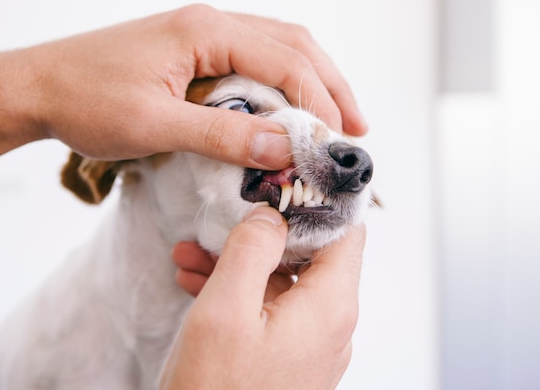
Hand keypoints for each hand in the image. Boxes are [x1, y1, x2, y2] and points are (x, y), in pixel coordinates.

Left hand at [0, 4, 366, 172]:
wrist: (38, 87)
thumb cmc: (86, 100)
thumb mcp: (157, 125)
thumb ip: (224, 134)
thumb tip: (285, 148)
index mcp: (206, 30)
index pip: (286, 61)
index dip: (319, 102)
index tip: (335, 142)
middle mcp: (212, 23)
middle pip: (294, 45)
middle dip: (331, 86)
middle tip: (356, 128)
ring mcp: (204, 35)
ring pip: (278, 49)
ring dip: (312, 83)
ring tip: (337, 119)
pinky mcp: (196, 54)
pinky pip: (253, 62)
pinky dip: (282, 86)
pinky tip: (290, 110)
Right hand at [162, 206, 365, 389]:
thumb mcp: (225, 310)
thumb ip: (251, 249)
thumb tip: (272, 214)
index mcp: (330, 306)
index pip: (347, 231)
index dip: (319, 200)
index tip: (285, 181)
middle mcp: (331, 324)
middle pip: (310, 254)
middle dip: (262, 234)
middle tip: (222, 221)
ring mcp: (311, 344)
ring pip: (283, 282)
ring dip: (241, 264)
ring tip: (192, 254)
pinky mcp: (290, 358)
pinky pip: (272, 310)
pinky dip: (240, 293)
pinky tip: (198, 283)